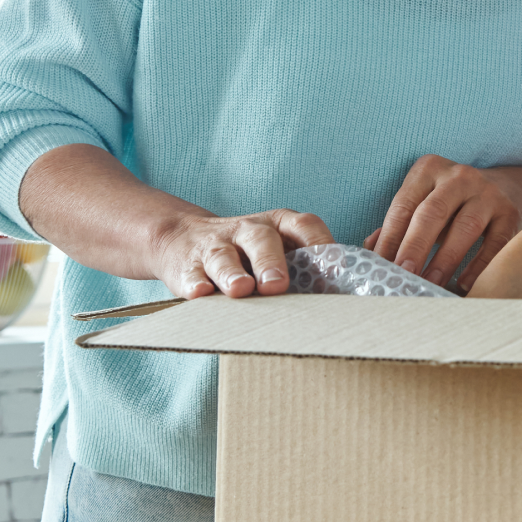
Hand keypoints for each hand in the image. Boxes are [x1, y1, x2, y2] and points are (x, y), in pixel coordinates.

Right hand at [150, 208, 333, 299]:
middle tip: (277, 285)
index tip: (333, 270)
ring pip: (223, 257)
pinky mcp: (187, 265)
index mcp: (279, 224)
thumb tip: (338, 297)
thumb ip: (304, 266)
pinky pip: (191, 273)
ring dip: (232, 273)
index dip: (320, 245)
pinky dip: (195, 283)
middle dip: (270, 262)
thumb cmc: (247, 252)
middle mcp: (248, 231)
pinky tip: (201, 292)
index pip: (304, 226)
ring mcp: (215, 246)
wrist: (182, 238)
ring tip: (241, 290)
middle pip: (261, 240)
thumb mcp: (276, 247)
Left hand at [365, 154, 521, 290]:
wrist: (508, 188)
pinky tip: (465, 283)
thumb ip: (397, 224)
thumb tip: (371, 250)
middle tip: (402, 275)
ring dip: (445, 259)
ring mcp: (488, 192)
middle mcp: (459, 176)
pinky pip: (495, 242)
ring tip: (430, 283)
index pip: (403, 206)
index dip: (390, 239)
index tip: (380, 268)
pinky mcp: (510, 211)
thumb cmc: (452, 204)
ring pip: (465, 227)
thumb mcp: (422, 203)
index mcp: (428, 170)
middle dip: (414, 247)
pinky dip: (480, 265)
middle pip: (432, 213)